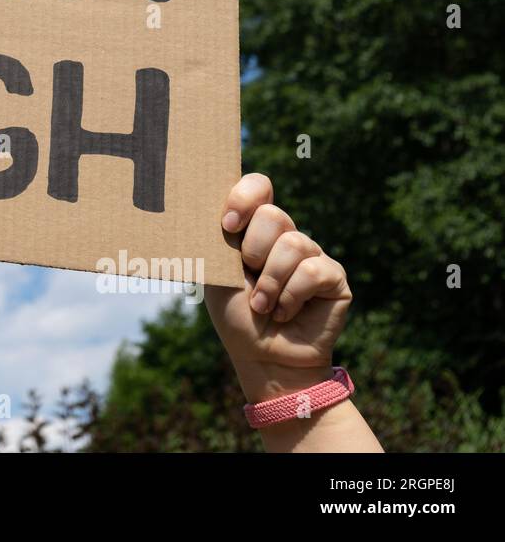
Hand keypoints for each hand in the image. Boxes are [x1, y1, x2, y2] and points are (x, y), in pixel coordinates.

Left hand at [204, 173, 351, 401]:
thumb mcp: (218, 273)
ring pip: (293, 244)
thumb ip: (219, 239)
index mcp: (254, 228)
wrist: (262, 356)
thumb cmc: (236, 316)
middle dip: (253, 251)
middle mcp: (285, 236)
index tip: (227, 225)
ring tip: (263, 306)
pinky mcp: (334, 277)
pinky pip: (312, 271)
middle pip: (273, 215)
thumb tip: (209, 209)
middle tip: (248, 277)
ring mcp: (312, 254)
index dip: (244, 197)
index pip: (258, 187)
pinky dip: (290, 296)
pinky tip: (285, 313)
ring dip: (270, 282)